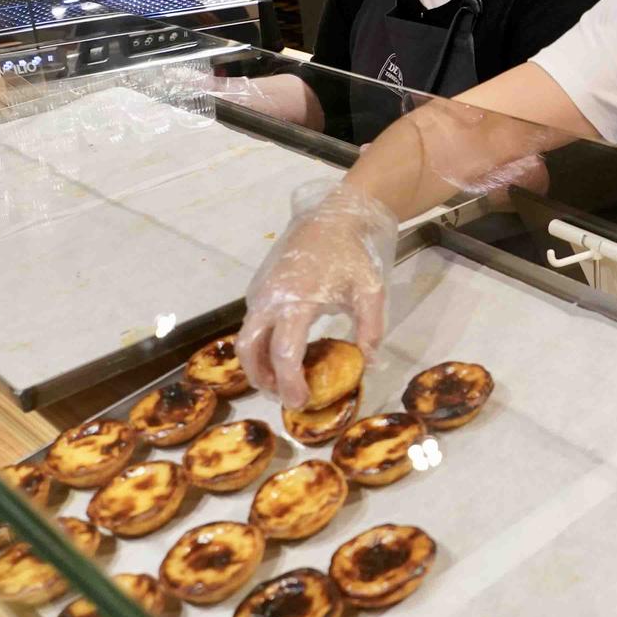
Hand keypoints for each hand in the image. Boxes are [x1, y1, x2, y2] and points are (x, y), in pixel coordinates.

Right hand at [237, 181, 397, 407]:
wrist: (336, 215)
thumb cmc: (354, 253)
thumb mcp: (371, 291)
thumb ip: (370, 330)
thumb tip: (368, 364)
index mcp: (297, 300)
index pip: (284, 352)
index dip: (290, 382)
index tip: (300, 401)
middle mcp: (270, 298)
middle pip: (248, 349)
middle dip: (260, 378)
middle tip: (283, 396)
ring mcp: (261, 291)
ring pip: (245, 336)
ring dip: (257, 363)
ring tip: (282, 379)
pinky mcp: (260, 286)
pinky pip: (252, 322)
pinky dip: (260, 343)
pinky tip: (284, 351)